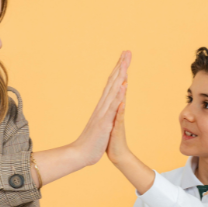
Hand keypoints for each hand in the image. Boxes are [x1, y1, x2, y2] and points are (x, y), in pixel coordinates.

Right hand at [72, 51, 130, 166]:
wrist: (80, 154)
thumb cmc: (91, 142)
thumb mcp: (101, 125)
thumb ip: (104, 114)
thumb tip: (107, 106)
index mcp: (102, 107)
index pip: (111, 85)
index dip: (118, 71)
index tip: (124, 58)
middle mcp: (102, 106)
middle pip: (113, 82)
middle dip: (120, 66)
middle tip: (127, 51)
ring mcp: (103, 113)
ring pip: (113, 90)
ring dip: (120, 76)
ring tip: (125, 62)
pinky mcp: (104, 122)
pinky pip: (113, 107)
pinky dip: (118, 95)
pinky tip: (123, 85)